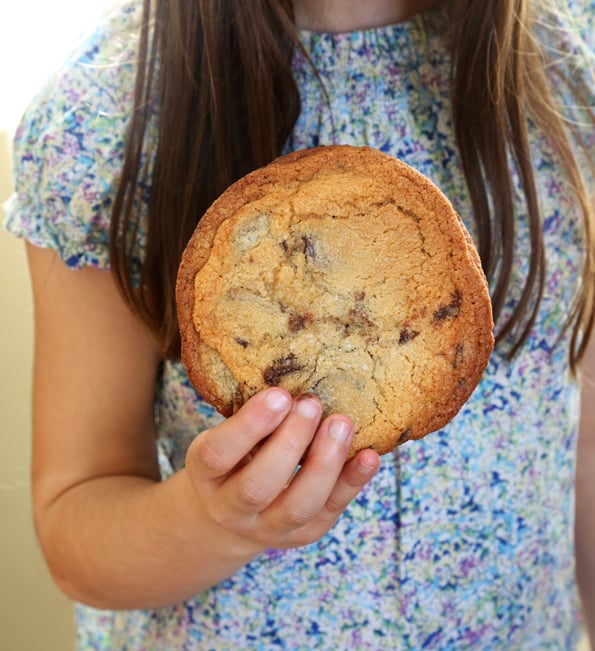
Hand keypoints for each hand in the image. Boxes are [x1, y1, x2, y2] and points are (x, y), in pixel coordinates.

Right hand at [185, 388, 380, 551]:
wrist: (226, 516)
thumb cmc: (231, 459)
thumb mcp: (223, 437)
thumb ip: (250, 419)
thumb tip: (294, 379)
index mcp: (205, 476)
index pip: (218, 455)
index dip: (249, 425)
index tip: (279, 394)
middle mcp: (231, 509)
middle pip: (257, 486)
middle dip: (290, 443)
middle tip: (312, 404)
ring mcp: (267, 528)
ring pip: (297, 507)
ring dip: (324, 464)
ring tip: (342, 423)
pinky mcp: (302, 534)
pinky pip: (330, 511)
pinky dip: (352, 482)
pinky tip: (369, 456)